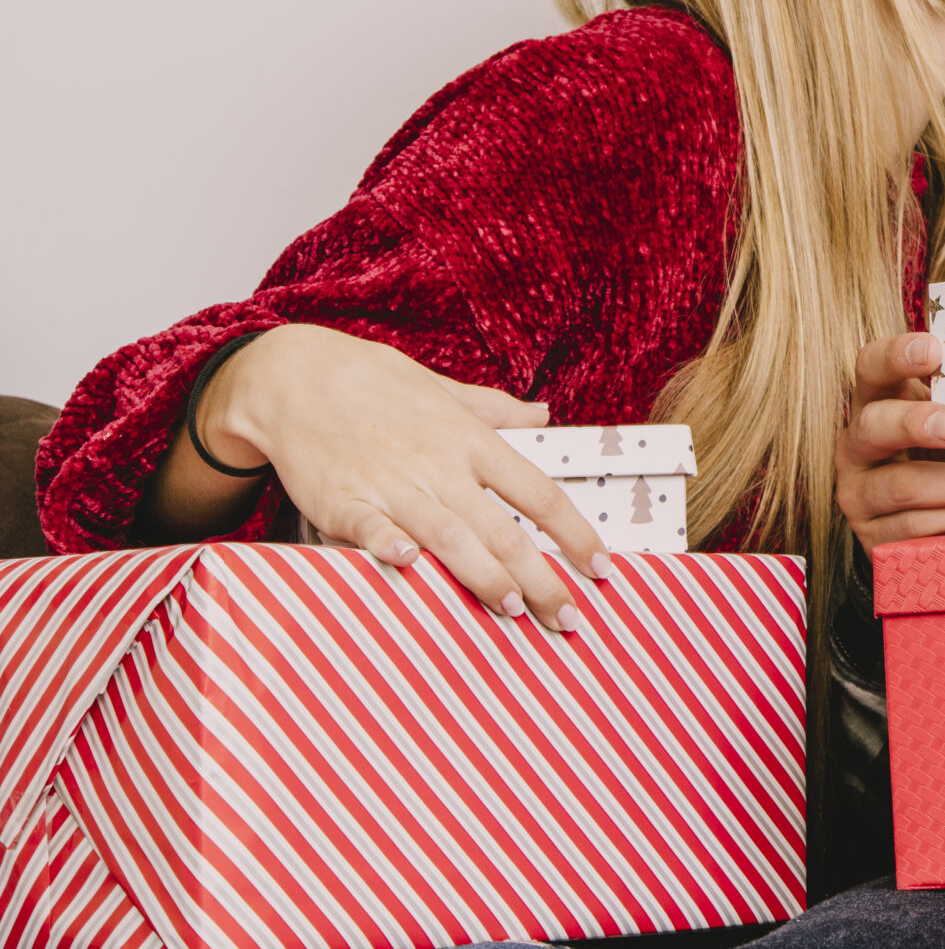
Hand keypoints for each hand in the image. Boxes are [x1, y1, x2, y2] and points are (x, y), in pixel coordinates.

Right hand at [203, 324, 609, 630]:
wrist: (297, 376)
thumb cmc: (375, 384)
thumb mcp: (445, 391)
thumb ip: (496, 410)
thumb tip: (543, 415)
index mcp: (472, 441)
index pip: (539, 493)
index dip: (574, 532)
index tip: (599, 565)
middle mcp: (441, 466)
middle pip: (504, 529)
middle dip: (541, 578)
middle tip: (570, 617)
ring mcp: (392, 483)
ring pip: (450, 536)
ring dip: (483, 576)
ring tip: (513, 609)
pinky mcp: (343, 498)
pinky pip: (371, 527)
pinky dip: (389, 546)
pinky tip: (410, 566)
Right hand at [833, 333, 944, 554]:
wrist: (943, 511)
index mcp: (880, 397)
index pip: (871, 365)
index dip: (896, 355)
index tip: (935, 350)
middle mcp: (858, 442)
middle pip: (872, 426)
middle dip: (916, 424)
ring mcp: (860, 493)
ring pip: (902, 487)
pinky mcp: (874, 537)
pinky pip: (915, 531)